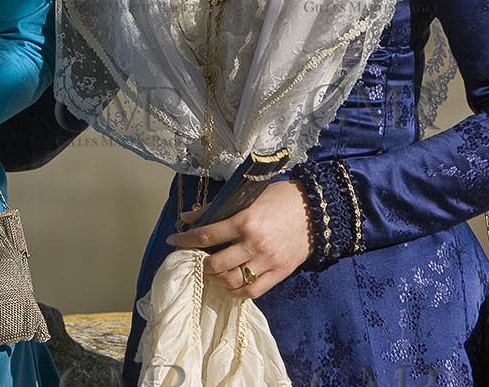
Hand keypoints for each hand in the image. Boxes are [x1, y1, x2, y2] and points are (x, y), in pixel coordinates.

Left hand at [165, 180, 312, 299]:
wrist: (316, 210)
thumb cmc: (279, 198)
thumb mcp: (247, 196)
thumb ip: (216, 208)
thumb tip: (187, 217)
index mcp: (245, 220)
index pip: (206, 236)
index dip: (185, 240)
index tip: (173, 241)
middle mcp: (254, 243)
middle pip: (216, 264)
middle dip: (201, 264)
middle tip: (197, 259)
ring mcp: (267, 260)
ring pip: (233, 281)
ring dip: (217, 279)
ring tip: (213, 273)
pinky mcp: (280, 273)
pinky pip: (253, 292)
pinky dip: (237, 292)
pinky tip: (230, 285)